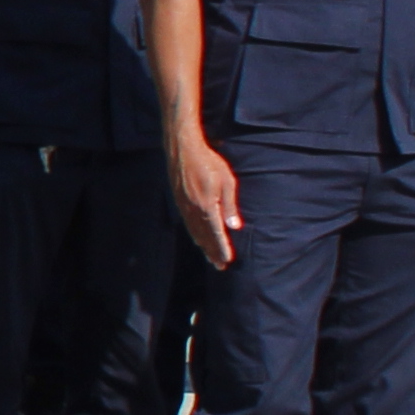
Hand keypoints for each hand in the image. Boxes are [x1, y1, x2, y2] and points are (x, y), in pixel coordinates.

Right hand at [167, 134, 242, 271]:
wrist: (183, 149)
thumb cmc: (209, 162)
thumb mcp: (226, 181)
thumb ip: (229, 205)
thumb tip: (234, 226)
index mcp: (207, 205)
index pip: (216, 233)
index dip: (222, 248)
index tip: (227, 260)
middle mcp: (193, 209)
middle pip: (204, 236)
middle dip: (212, 252)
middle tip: (220, 266)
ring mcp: (184, 206)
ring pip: (194, 232)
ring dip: (203, 246)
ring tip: (210, 257)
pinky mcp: (179, 201)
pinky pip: (188, 224)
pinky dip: (194, 235)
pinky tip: (197, 238)